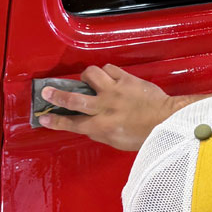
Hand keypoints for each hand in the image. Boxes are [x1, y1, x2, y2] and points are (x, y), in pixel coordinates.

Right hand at [38, 64, 179, 150]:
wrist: (167, 120)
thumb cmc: (145, 135)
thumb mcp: (118, 142)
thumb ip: (99, 133)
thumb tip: (87, 126)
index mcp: (102, 127)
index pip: (73, 124)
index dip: (56, 121)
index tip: (44, 117)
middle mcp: (105, 107)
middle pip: (74, 99)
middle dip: (57, 95)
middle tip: (47, 91)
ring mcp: (115, 91)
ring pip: (90, 75)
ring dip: (86, 76)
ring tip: (87, 80)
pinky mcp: (126, 79)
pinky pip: (109, 68)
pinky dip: (105, 71)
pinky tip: (107, 76)